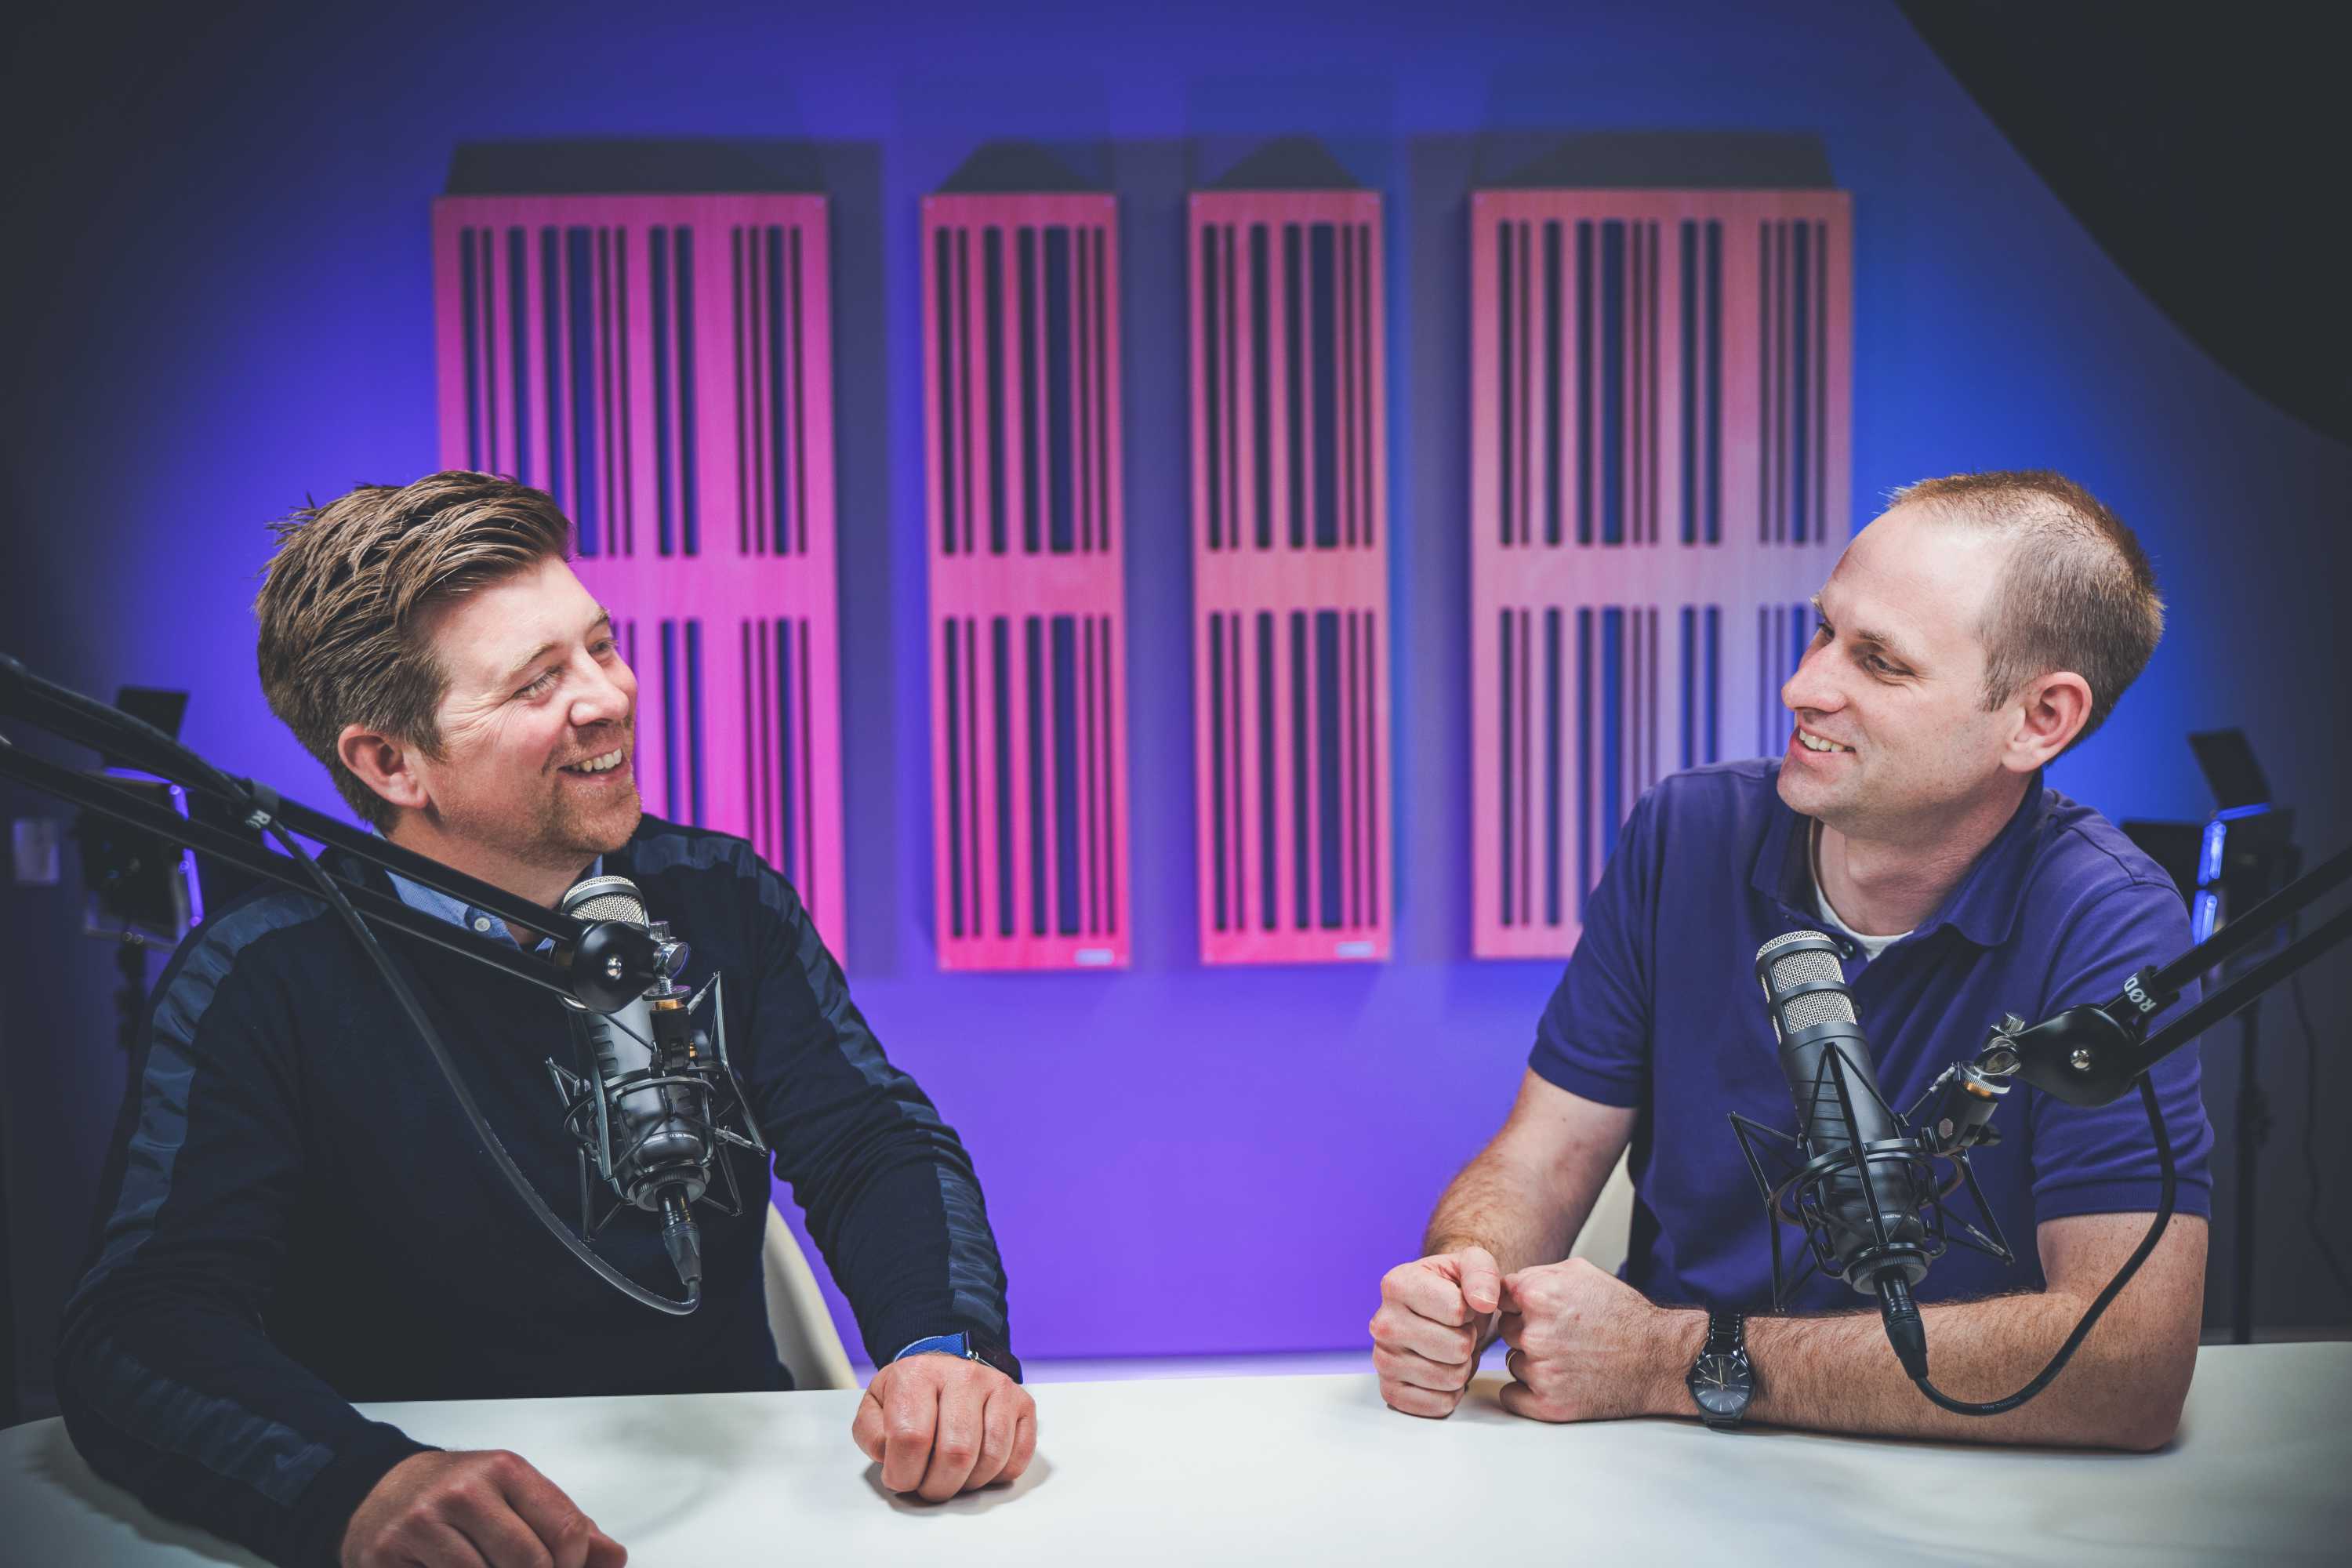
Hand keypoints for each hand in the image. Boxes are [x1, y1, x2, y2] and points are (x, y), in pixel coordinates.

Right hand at [341, 1449, 624, 1567]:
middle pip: (530, 1563)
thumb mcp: (516, 1498)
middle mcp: (466, 1490)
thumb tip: (614, 1559)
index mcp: (506, 1470)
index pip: (566, 1530)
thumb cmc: (458, 1497)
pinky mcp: (389, 1551)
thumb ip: (565, 1527)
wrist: (382, 1492)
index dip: (575, 1566)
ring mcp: (425, 1521)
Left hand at [851, 1354, 1036, 1499]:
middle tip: (927, 1486)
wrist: (946, 1368)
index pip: (912, 1437)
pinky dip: (997, 1476)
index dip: (903, 1473)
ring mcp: (998, 1387)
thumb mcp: (876, 1405)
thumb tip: (889, 1456)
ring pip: (990, 1458)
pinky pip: (1017, 1457)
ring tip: (951, 1476)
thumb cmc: (913, 1393)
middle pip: (956, 1453)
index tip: (900, 1478)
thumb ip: (871, 1433)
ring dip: (967, 1484)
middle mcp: (963, 1375)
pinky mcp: (1022, 1403)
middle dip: (937, 1486)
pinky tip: (977, 1467)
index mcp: (919, 1374)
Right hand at [1369, 1245, 1502, 1416]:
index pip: (1457, 1311)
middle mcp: (1382, 1323)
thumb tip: (1483, 1301)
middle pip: (1457, 1348)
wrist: (1438, 1311)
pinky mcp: (1390, 1390)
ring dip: (1462, 1366)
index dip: (1470, 1311)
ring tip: (1450, 1348)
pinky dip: (1451, 1393)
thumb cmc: (1454, 1287)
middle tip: (1457, 1330)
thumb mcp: (1472, 1263)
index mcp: (1396, 1284)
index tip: (1461, 1305)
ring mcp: (1382, 1359)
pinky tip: (1441, 1370)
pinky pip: (1438, 1405)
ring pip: (1451, 1378)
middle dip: (1469, 1340)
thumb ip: (1482, 1272)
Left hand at [1496, 1257, 1696, 1423]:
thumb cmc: (1624, 1314)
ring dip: (1532, 1360)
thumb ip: (1536, 1275)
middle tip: (1563, 1335)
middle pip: (1507, 1330)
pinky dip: (1526, 1391)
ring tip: (1570, 1357)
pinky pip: (1512, 1395)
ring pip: (1514, 1362)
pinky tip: (1556, 1380)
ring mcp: (1541, 1371)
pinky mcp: (1548, 1404)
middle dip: (1527, 1331)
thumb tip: (1505, 1285)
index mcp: (1538, 1295)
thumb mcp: (1580, 1272)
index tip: (1534, 1310)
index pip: (1498, 1297)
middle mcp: (1535, 1333)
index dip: (1518, 1303)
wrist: (1660, 1358)